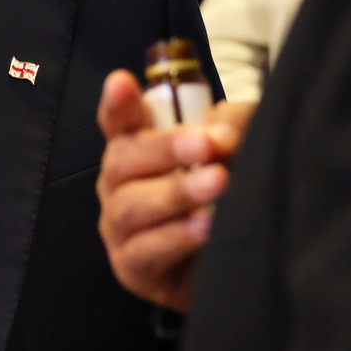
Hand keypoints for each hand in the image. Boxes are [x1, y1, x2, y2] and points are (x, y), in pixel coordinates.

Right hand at [96, 70, 254, 312]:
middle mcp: (119, 183)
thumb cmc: (225, 199)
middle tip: (208, 143)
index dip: (118, 102)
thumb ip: (229, 127)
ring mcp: (119, 226)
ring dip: (177, 192)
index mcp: (137, 147)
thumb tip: (226, 131)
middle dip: (167, 148)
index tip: (122, 82)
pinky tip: (206, 226)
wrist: (232, 266)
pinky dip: (176, 236)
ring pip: (132, 205)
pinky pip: (145, 250)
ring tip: (217, 183)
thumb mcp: (233, 152)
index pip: (119, 119)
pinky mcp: (131, 268)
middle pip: (124, 159)